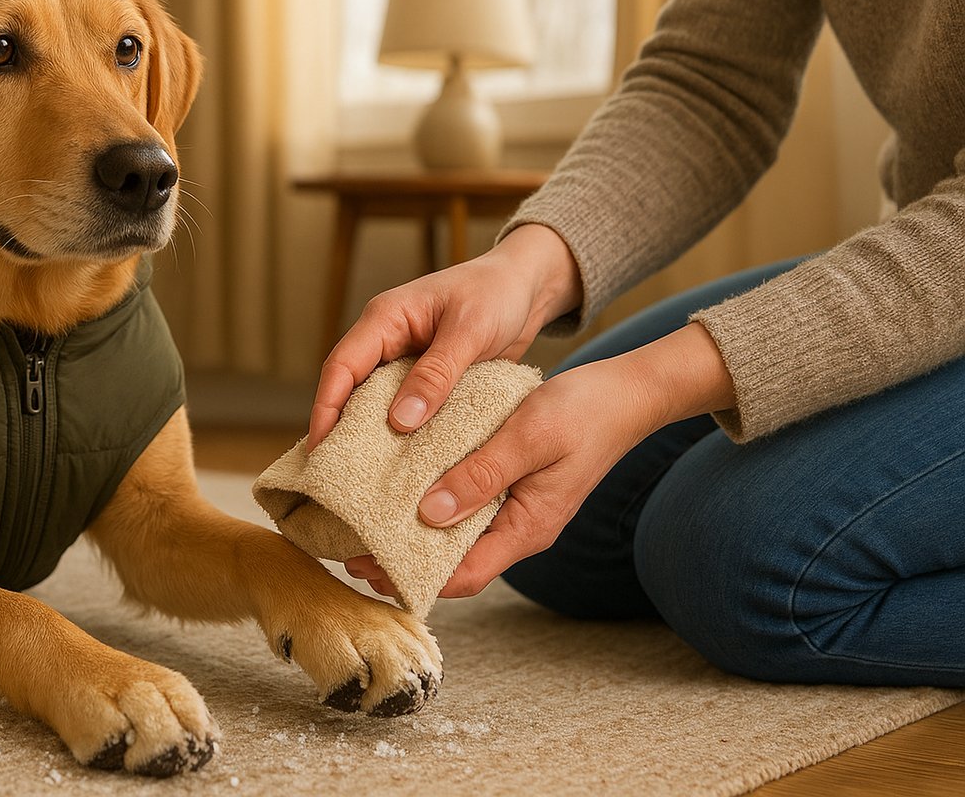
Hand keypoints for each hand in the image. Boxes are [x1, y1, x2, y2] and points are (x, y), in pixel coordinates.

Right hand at [307, 224, 581, 451]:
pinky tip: (406, 465)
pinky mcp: (428, 379)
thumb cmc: (497, 294)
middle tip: (338, 475)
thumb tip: (400, 421)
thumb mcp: (469, 331)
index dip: (326, 408)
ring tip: (368, 480)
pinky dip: (404, 434)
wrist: (529, 286)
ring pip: (376, 403)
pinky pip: (406, 409)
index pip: (341, 366)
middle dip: (341, 429)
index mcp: (385, 319)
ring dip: (372, 436)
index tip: (321, 449)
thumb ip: (436, 373)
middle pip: (350, 389)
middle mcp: (387, 340)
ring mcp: (406, 361)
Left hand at [344, 322, 734, 597]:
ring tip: (362, 520)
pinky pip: (462, 505)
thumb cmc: (584, 412)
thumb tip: (429, 514)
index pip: (463, 576)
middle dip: (400, 560)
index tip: (363, 565)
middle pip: (451, 563)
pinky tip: (398, 486)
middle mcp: (518, 529)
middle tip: (346, 547)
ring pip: (454, 534)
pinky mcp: (509, 487)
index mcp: (527, 528)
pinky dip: (429, 502)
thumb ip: (482, 475)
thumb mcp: (528, 436)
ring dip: (410, 531)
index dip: (411, 579)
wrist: (626, 394)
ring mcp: (514, 510)